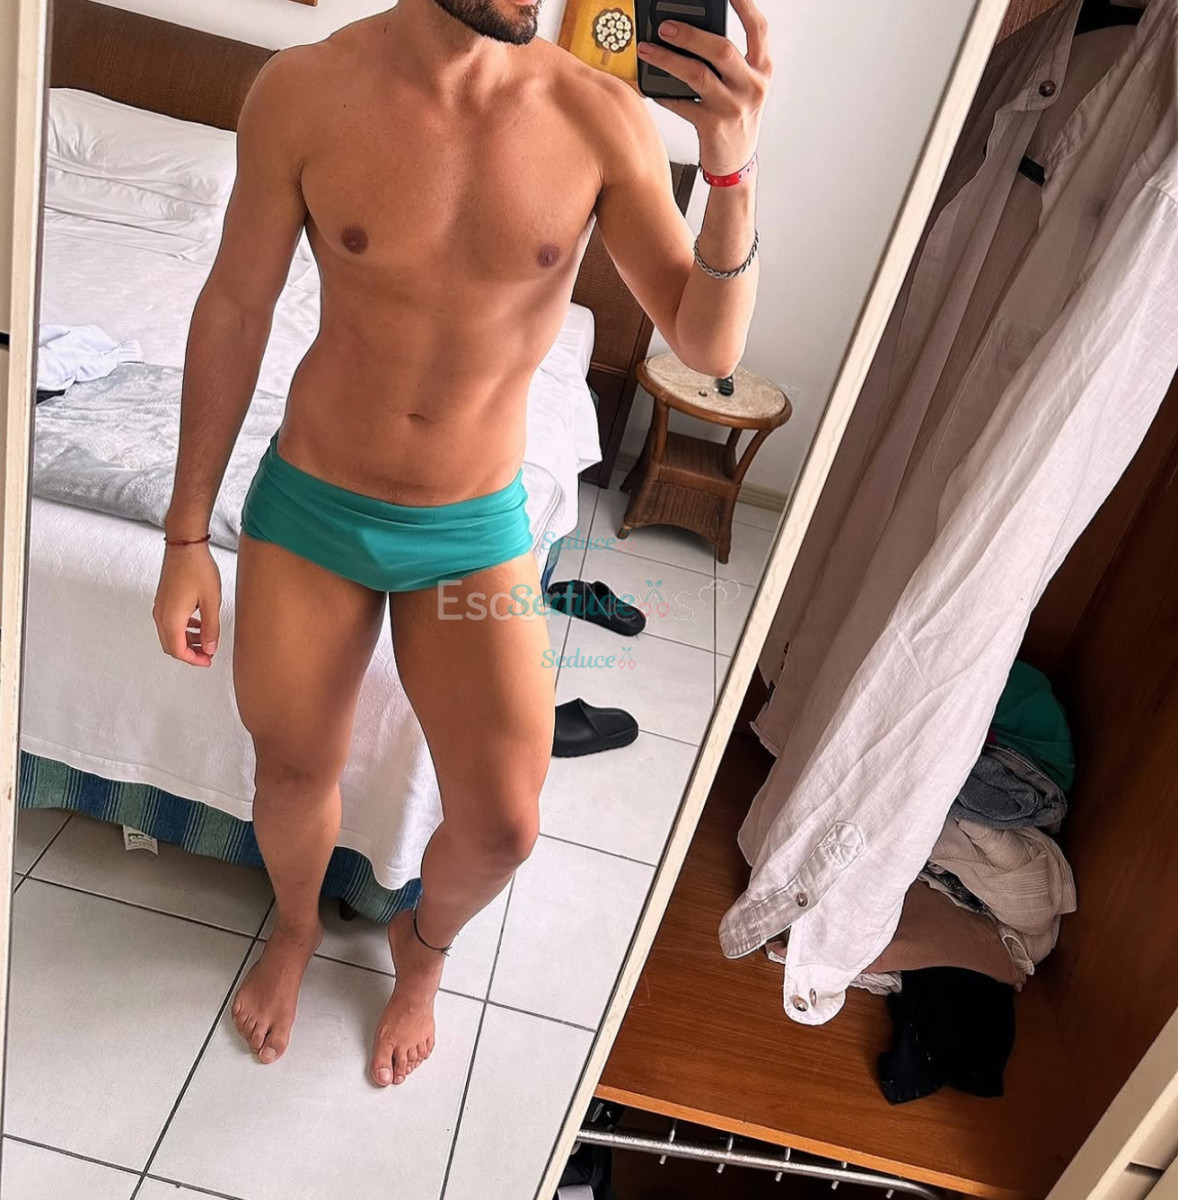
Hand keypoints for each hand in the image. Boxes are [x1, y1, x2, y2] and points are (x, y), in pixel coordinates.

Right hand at [153, 543, 221, 667]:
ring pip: (170, 635)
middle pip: (171, 646)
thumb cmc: (198, 569)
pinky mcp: (163, 600)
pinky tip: (198, 624)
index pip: (178, 651)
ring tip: (206, 640)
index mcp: (171, 618)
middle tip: (208, 654)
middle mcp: (161, 615)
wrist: (185, 545)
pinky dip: (183, 629)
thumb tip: (209, 648)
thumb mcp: (211, 601)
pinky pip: (170, 622)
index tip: (208, 660)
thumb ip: (211, 628)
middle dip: (190, 653)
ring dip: (187, 641)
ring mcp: (160, 607)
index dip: (194, 660)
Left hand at [636, 0, 772, 175]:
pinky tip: (650, 87)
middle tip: (664, 26)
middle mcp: (752, 86)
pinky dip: (664, 94)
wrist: (736, 163)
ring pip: (698, 75)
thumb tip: (690, 31)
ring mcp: (733, 107)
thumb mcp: (744, 85)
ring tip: (647, 50)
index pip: (758, 28)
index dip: (745, 5)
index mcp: (763, 69)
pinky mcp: (713, 127)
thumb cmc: (736, 116)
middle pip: (721, 50)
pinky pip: (683, 104)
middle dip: (690, 34)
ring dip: (668, 60)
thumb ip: (729, 61)